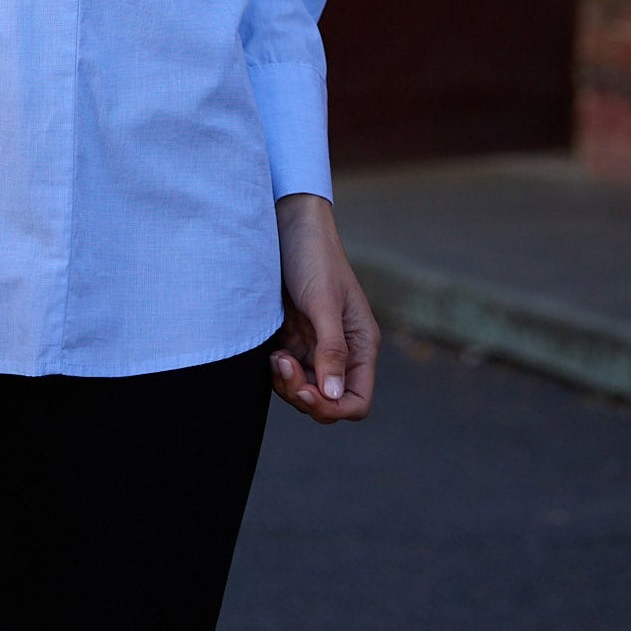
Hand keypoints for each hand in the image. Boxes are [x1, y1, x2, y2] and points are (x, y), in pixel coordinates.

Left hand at [270, 192, 378, 423]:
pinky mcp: (291, 337)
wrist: (287, 223)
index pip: (356, 400)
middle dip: (304, 394)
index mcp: (360, 345)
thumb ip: (331, 348)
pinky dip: (276, 371)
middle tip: (281, 364)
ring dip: (287, 383)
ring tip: (276, 356)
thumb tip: (333, 394)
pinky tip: (270, 351)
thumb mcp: (323, 302)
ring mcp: (314, 346)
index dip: (333, 407)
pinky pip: (285, 372)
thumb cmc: (313, 256)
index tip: (306, 391)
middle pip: (327, 400)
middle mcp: (340, 351)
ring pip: (303, 390)